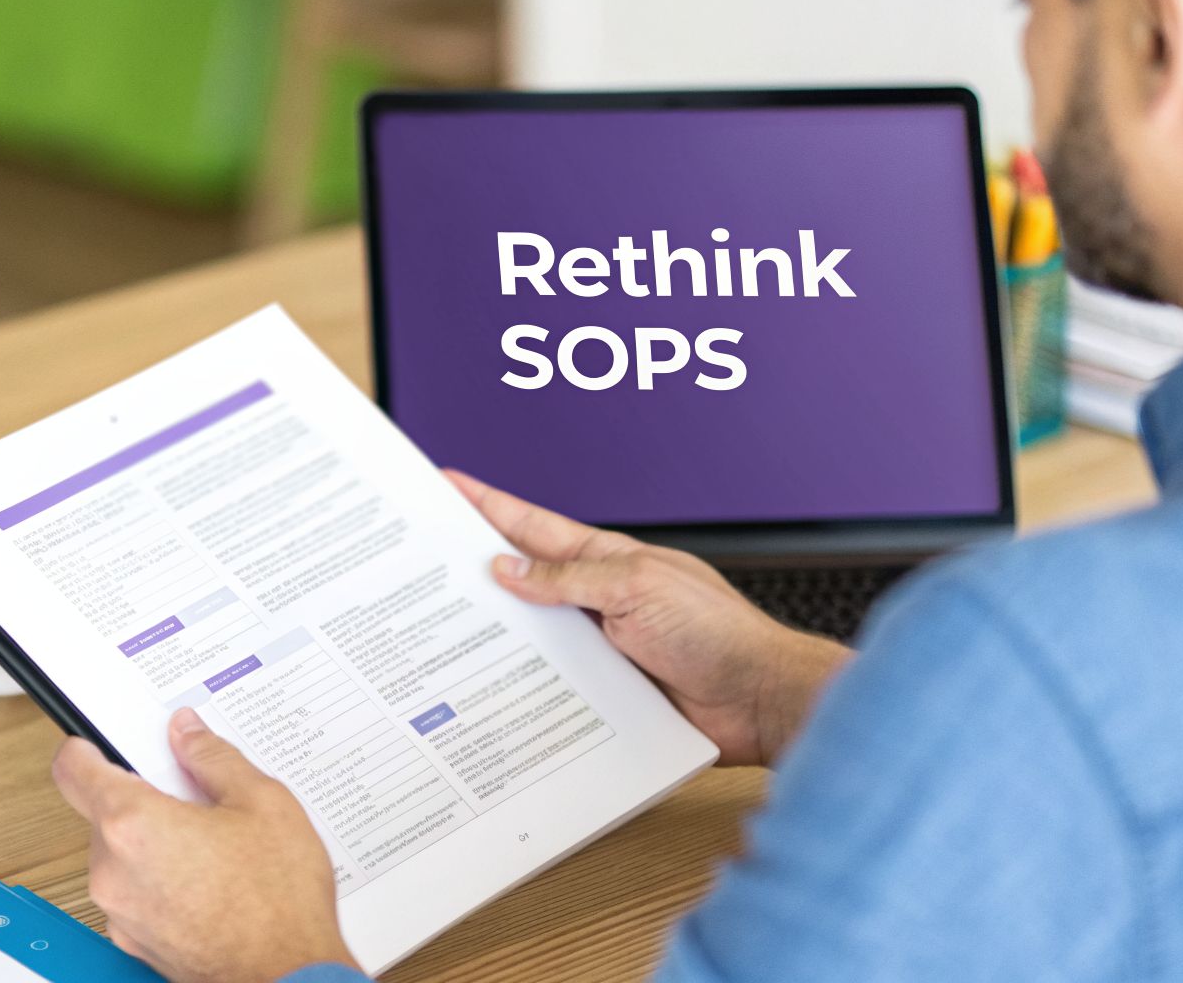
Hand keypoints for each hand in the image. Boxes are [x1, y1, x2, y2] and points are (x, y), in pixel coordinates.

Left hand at [52, 708, 359, 982]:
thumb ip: (214, 758)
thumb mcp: (261, 802)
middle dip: (145, 800)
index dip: (86, 747)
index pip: (73, 769)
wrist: (288, 976)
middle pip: (104, 814)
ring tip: (216, 846)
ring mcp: (120, 913)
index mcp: (133, 824)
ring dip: (156, 844)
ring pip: (121, 857)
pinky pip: (136, 894)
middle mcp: (112, 871)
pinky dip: (162, 881)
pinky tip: (212, 881)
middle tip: (195, 797)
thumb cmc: (277, 903)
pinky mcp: (135, 942)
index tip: (102, 743)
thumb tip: (188, 734)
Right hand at [447, 470, 850, 765]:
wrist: (758, 698)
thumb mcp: (636, 587)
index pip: (534, 526)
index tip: (449, 484)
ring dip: (495, 632)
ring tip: (441, 624)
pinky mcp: (604, 691)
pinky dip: (523, 684)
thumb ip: (569, 579)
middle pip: (523, 580)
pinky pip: (551, 684)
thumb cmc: (717, 633)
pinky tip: (492, 687)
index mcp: (606, 559)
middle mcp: (598, 600)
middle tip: (423, 554)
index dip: (490, 505)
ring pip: (530, 635)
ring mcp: (599, 646)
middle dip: (474, 566)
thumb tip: (507, 569)